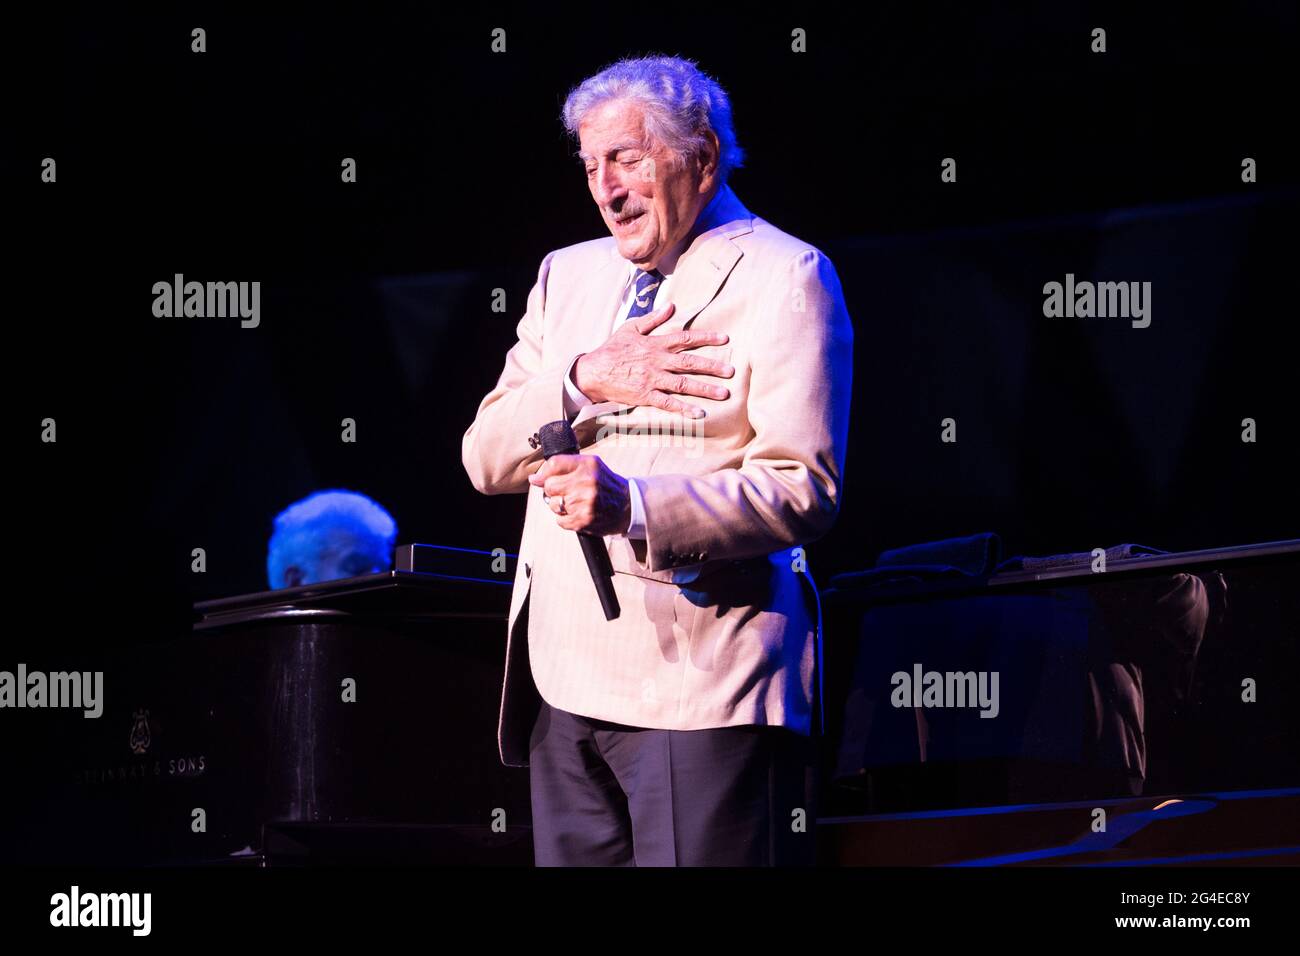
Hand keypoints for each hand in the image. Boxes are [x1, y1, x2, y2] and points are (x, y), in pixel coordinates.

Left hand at [527, 454, 630, 534]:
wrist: (628, 506)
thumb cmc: (604, 484)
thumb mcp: (590, 466)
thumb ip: (562, 466)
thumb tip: (534, 479)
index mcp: (587, 465)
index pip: (553, 464)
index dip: (544, 473)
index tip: (542, 479)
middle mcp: (586, 482)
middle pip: (550, 486)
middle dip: (554, 490)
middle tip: (567, 492)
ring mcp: (585, 502)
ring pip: (553, 504)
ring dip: (560, 506)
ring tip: (575, 503)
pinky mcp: (583, 520)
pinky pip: (560, 520)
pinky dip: (566, 519)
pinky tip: (578, 513)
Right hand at [572, 303, 733, 417]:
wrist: (593, 371)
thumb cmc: (612, 349)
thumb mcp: (631, 328)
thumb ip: (653, 319)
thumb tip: (672, 306)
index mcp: (655, 344)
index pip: (685, 338)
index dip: (706, 338)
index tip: (726, 339)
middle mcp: (657, 361)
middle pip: (689, 362)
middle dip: (712, 366)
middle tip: (731, 372)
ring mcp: (652, 379)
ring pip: (682, 384)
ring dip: (704, 389)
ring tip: (724, 394)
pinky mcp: (645, 396)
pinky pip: (667, 403)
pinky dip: (684, 409)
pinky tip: (700, 413)